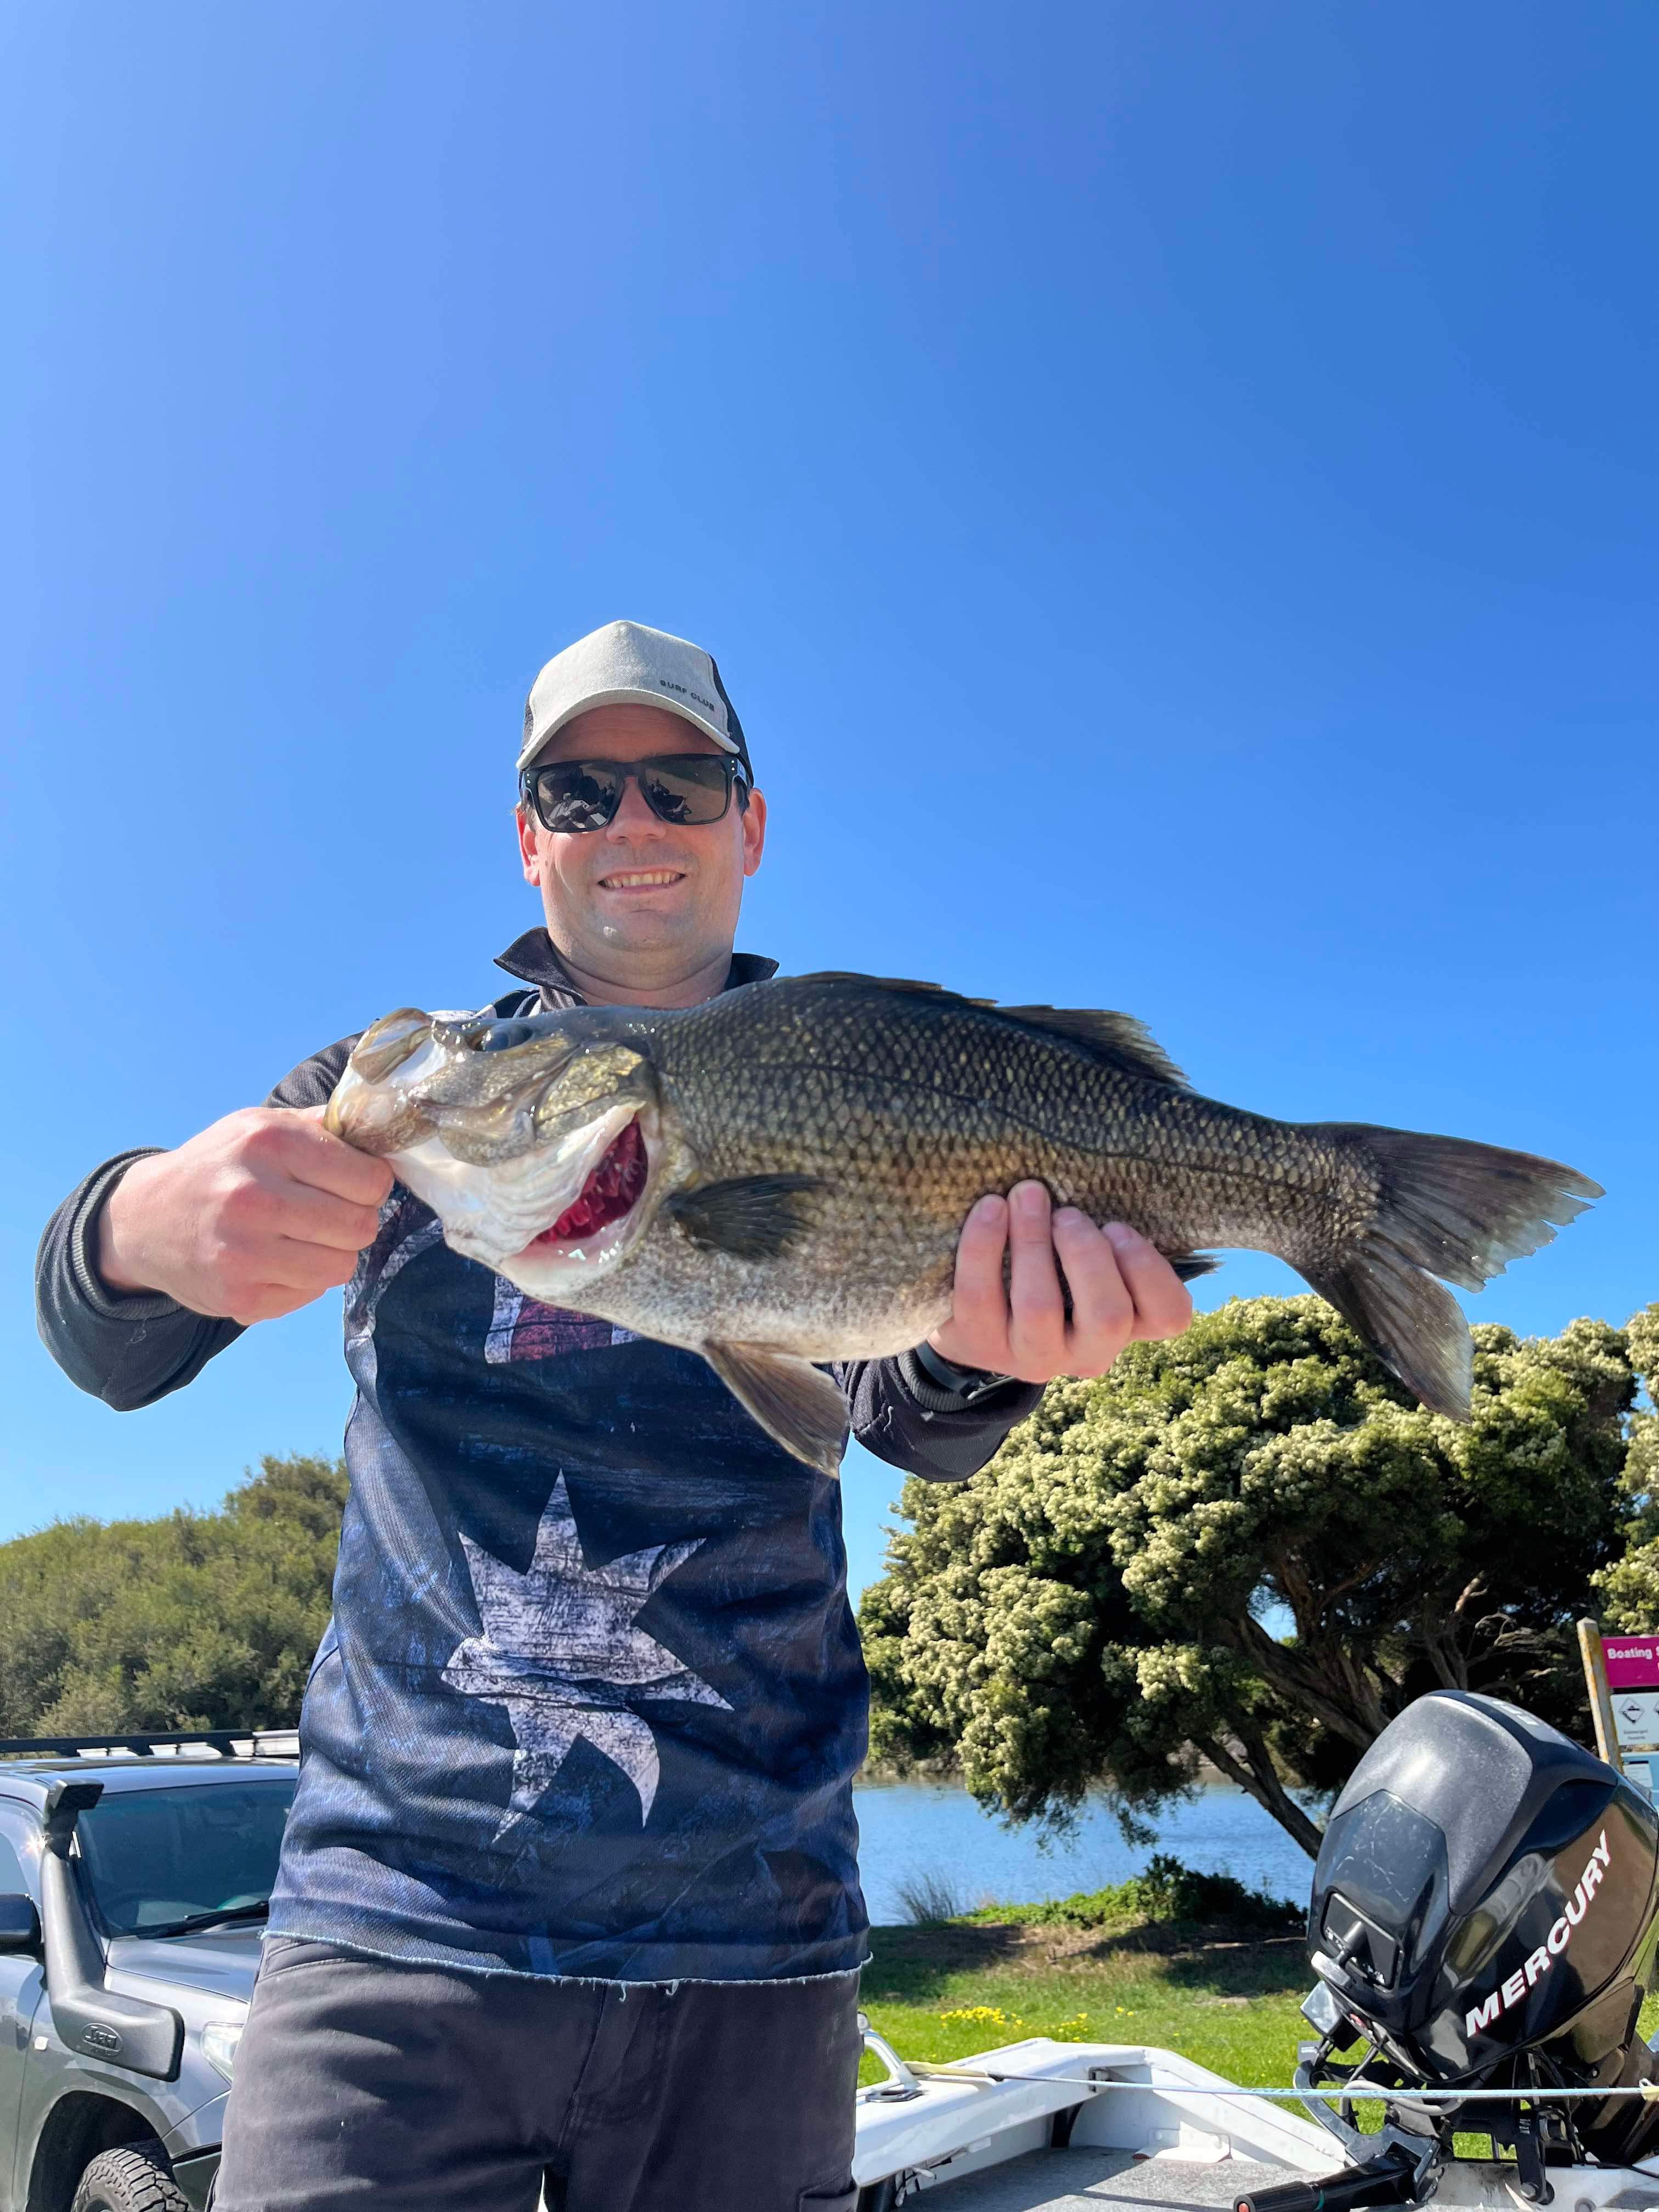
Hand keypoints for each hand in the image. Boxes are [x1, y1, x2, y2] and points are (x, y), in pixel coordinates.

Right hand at [97, 1104, 394, 1324]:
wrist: (144, 1219)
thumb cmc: (219, 1167)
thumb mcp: (259, 1125)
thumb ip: (320, 1126)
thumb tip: (380, 1132)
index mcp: (269, 1143)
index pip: (368, 1179)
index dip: (372, 1184)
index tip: (355, 1185)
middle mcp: (253, 1196)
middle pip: (360, 1226)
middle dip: (358, 1221)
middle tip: (334, 1215)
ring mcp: (244, 1252)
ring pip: (340, 1266)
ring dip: (333, 1254)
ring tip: (305, 1238)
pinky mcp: (239, 1297)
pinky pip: (310, 1295)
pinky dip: (304, 1281)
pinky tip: (277, 1260)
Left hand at [927, 1180, 1193, 1384]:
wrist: (975, 1316)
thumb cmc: (1049, 1267)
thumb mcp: (1087, 1257)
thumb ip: (1105, 1235)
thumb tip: (1106, 1173)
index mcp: (1127, 1325)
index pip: (1169, 1316)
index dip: (1149, 1269)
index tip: (1116, 1225)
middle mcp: (1086, 1352)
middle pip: (1108, 1316)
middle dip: (1087, 1253)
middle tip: (1067, 1213)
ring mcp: (1032, 1356)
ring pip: (1040, 1308)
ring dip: (1034, 1241)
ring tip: (1027, 1195)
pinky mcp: (980, 1344)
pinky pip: (979, 1296)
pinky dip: (984, 1245)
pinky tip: (990, 1207)